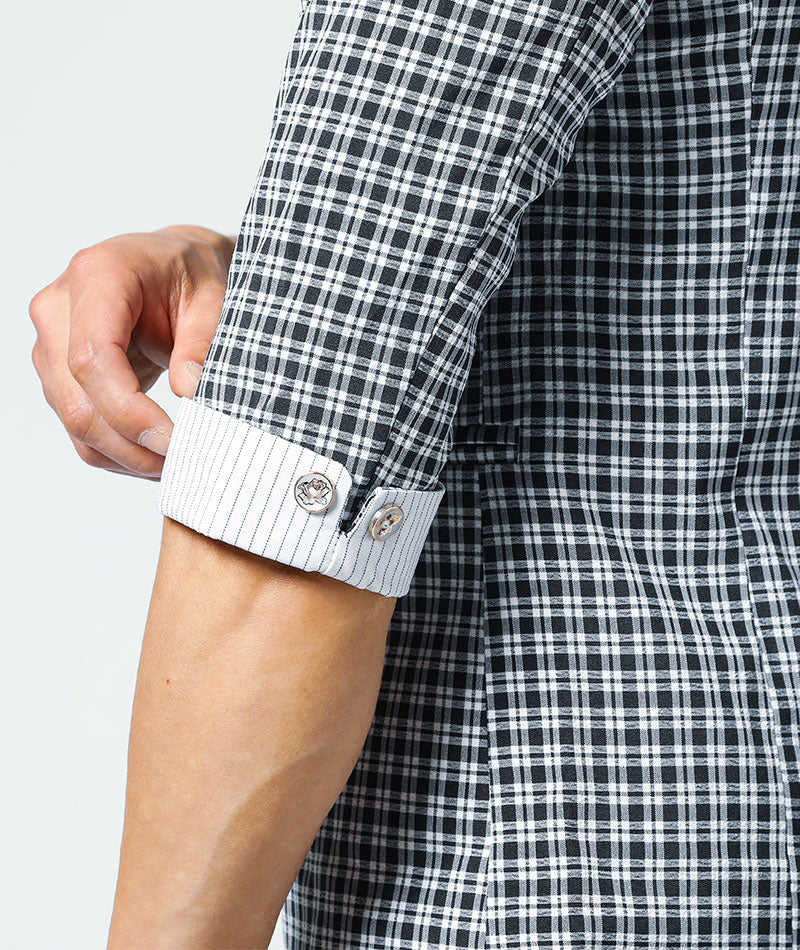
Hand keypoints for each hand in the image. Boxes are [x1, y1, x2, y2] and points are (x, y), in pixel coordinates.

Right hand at [29, 225, 234, 477]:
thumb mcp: (214, 298)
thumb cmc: (191, 275)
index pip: (91, 357)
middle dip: (131, 444)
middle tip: (183, 462)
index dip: (128, 410)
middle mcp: (59, 308)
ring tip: (177, 463)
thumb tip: (190, 391)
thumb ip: (203, 342)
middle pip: (77, 400)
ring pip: (75, 422)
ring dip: (126, 456)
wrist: (171, 268)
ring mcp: (50, 343)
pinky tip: (154, 456)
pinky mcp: (58, 373)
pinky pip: (78, 427)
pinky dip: (116, 452)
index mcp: (98, 275)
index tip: (172, 440)